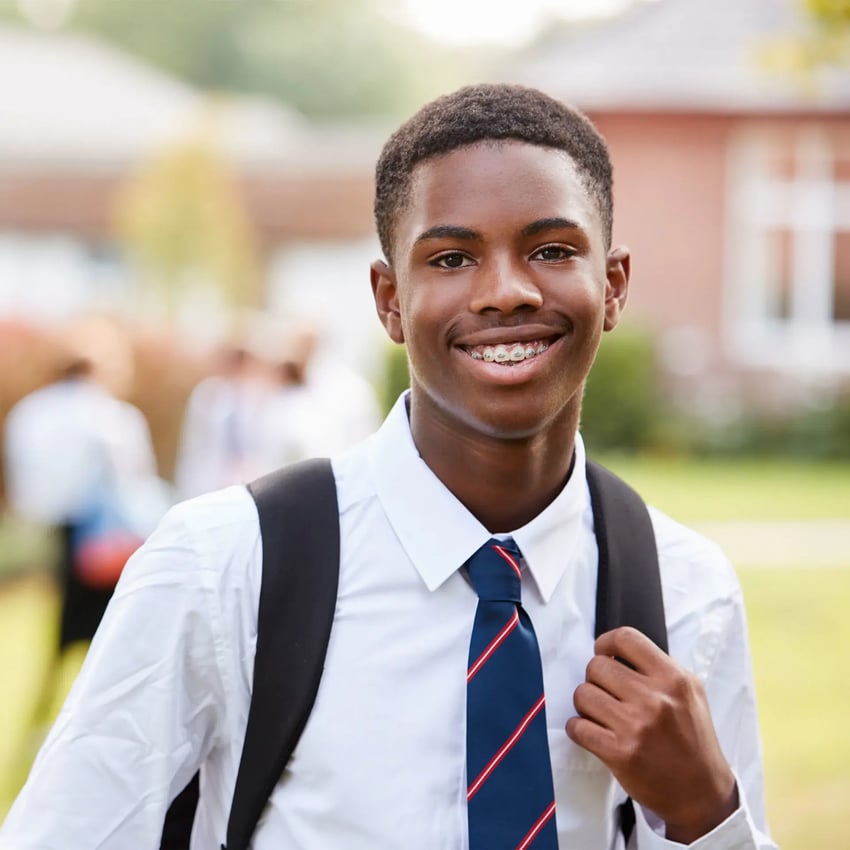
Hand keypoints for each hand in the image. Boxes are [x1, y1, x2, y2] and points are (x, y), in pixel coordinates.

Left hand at [565, 627, 737, 842]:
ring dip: (585, 703)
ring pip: (583, 694)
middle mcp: (655, 699)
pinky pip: (578, 727)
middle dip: (595, 677)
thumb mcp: (691, 693)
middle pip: (596, 666)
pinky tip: (591, 731)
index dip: (606, 643)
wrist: (702, 793)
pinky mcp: (620, 753)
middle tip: (604, 690)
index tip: (603, 652)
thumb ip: (659, 668)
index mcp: (674, 679)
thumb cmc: (693, 741)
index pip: (626, 638)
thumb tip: (618, 650)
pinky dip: (578, 728)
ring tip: (599, 712)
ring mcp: (636, 726)